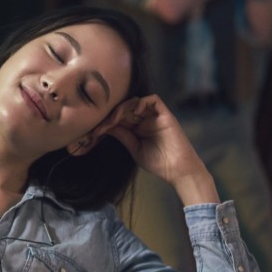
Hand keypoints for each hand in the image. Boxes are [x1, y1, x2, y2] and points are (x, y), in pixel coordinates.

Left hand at [88, 95, 219, 205]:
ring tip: (113, 120)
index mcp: (137, 128)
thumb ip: (122, 135)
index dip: (106, 122)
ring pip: (136, 101)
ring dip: (122, 108)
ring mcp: (155, 116)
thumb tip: (105, 126)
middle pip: (124, 108)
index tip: (93, 132)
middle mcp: (145, 119)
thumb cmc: (159, 163)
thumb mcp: (134, 148)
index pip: (119, 118)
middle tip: (100, 126)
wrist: (179, 171)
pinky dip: (141, 102)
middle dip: (110, 115)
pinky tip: (132, 114)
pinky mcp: (165, 115)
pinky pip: (153, 100)